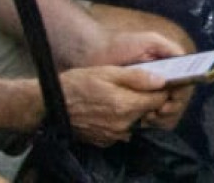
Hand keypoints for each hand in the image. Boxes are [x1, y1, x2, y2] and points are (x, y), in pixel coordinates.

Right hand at [61, 66, 178, 145]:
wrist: (51, 104)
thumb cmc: (80, 83)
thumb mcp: (109, 72)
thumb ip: (138, 77)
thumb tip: (162, 80)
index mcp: (127, 106)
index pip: (159, 100)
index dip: (160, 89)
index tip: (156, 82)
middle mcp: (123, 125)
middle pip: (148, 112)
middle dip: (146, 100)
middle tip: (133, 88)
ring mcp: (113, 136)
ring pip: (136, 122)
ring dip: (133, 111)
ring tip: (117, 97)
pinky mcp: (104, 141)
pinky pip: (122, 130)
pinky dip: (120, 121)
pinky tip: (108, 109)